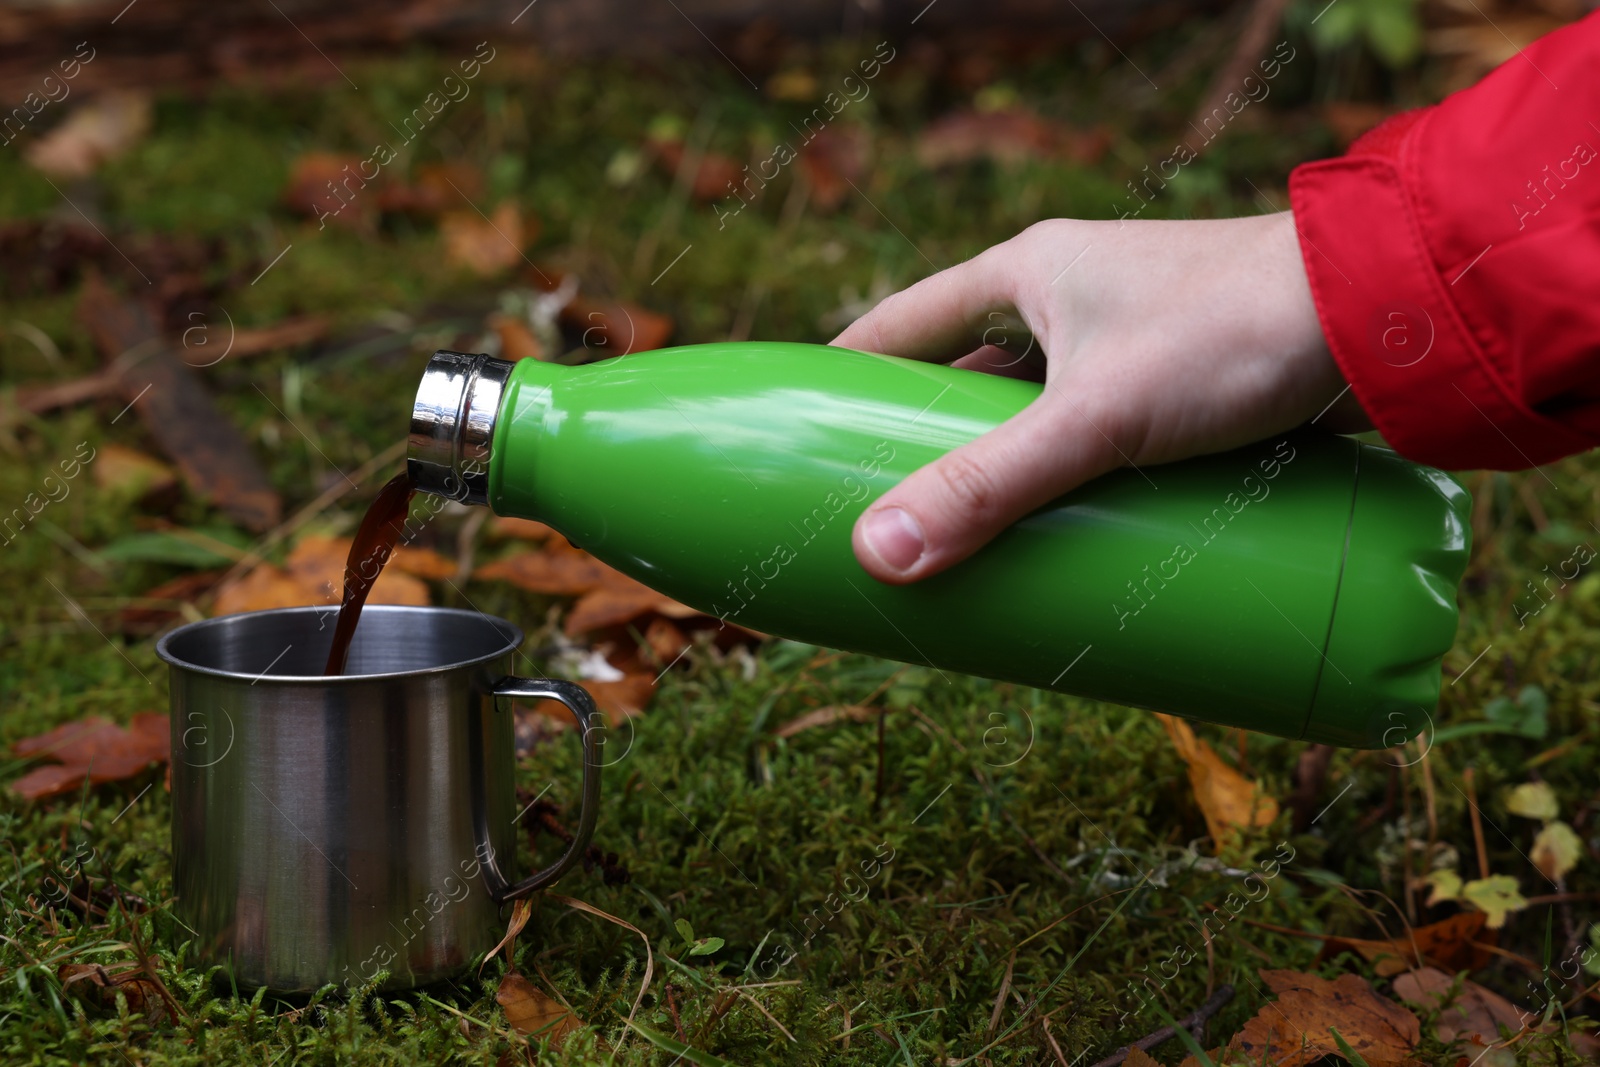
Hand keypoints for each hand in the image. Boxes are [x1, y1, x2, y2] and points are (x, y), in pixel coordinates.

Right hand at [832, 211, 1369, 583]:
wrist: (1386, 319)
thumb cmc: (1233, 334)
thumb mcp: (1094, 419)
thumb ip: (988, 488)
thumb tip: (878, 557)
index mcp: (1029, 272)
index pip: (903, 324)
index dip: (847, 375)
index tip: (806, 432)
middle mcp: (1073, 299)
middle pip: (968, 380)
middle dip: (929, 446)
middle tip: (890, 518)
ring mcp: (1129, 344)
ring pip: (1037, 416)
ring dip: (1007, 473)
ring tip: (969, 547)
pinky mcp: (1181, 388)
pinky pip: (1098, 440)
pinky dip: (1072, 484)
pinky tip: (1061, 537)